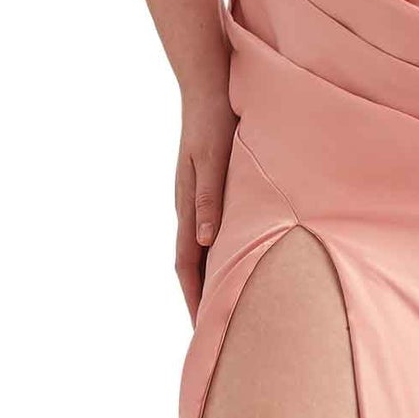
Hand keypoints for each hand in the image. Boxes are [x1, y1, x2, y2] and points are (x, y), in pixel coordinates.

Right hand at [173, 89, 239, 321]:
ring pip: (199, 249)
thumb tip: (203, 241)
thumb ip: (210, 199)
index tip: (201, 328)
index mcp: (188, 205)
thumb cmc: (215, 121)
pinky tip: (232, 259)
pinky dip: (216, 254)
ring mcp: (196, 197)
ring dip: (207, 278)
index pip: (186, 264)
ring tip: (224, 305)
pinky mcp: (207, 187)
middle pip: (190, 264)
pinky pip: (209, 229)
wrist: (208, 86)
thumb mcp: (214, 159)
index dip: (194, 297)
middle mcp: (189, 206)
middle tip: (214, 331)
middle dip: (199, 297)